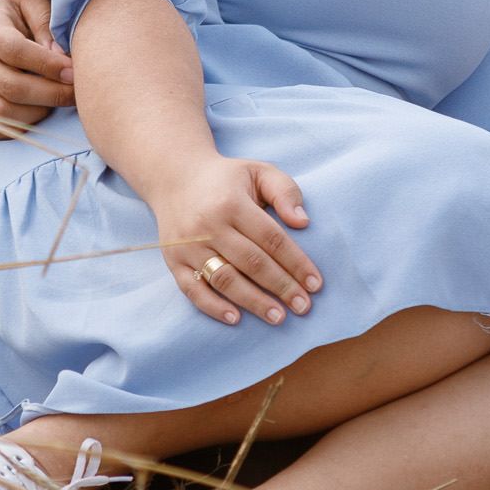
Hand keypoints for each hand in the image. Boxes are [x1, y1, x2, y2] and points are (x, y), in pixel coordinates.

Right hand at [0, 0, 73, 137]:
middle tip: (78, 91)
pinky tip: (42, 109)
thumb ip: (46, 20)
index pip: (15, 51)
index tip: (74, 71)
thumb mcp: (31, 2)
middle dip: (52, 93)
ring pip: (5, 112)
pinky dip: (26, 124)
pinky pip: (0, 128)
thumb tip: (60, 55)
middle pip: (13, 87)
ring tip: (60, 98)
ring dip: (41, 110)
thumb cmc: (16, 19)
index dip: (48, 65)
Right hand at [151, 154, 320, 327]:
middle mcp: (208, 225)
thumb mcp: (259, 171)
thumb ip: (285, 191)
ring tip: (278, 317)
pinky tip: (236, 318)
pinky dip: (213, 307)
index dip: (296, 263)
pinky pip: (193, 290)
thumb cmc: (226, 179)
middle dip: (281, 287)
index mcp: (232, 203)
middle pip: (252, 262)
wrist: (174, 177)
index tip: (315, 284)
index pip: (271, 238)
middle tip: (303, 307)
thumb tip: (303, 223)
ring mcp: (187, 245)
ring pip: (224, 279)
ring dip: (253, 302)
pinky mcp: (173, 261)